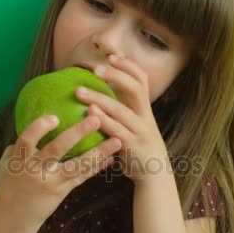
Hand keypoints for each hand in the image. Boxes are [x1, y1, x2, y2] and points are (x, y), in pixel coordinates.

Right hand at [0, 114, 121, 230]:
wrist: (14, 220)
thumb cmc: (8, 187)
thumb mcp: (4, 165)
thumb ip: (17, 147)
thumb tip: (32, 126)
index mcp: (19, 161)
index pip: (26, 140)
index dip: (39, 128)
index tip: (55, 117)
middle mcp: (36, 171)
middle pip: (57, 149)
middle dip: (77, 133)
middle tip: (95, 119)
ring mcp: (51, 182)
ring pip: (77, 166)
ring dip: (98, 152)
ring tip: (116, 141)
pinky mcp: (62, 191)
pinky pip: (82, 177)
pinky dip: (96, 166)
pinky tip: (110, 158)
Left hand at [75, 54, 171, 186]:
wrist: (155, 175)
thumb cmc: (138, 146)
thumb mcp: (135, 124)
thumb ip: (123, 109)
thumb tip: (100, 93)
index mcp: (144, 108)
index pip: (141, 80)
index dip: (128, 66)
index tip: (111, 56)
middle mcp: (145, 116)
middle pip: (135, 88)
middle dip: (115, 76)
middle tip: (94, 70)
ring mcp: (140, 131)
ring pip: (121, 110)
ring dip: (99, 98)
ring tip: (79, 92)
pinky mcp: (133, 147)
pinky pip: (117, 131)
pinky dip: (103, 121)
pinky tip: (89, 114)